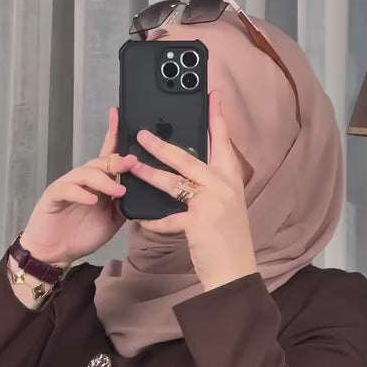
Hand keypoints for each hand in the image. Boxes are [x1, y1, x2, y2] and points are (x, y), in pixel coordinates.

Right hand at [19, 109, 136, 265]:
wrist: (55, 252)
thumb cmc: (82, 234)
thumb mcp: (112, 219)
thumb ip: (124, 203)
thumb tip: (141, 189)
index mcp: (98, 183)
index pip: (108, 154)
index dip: (114, 134)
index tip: (120, 114)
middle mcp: (83, 180)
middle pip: (101, 162)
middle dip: (117, 160)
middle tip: (132, 163)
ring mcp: (68, 186)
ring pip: (86, 173)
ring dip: (104, 180)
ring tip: (117, 189)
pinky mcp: (53, 196)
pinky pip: (68, 189)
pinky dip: (81, 193)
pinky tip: (92, 200)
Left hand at [129, 91, 257, 291]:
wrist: (235, 271)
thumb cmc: (228, 241)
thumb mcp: (226, 208)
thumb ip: (212, 190)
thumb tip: (191, 176)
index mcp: (231, 181)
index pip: (224, 143)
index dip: (218, 119)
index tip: (214, 94)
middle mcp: (223, 187)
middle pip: (188, 159)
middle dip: (162, 146)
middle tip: (142, 134)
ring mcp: (212, 203)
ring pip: (173, 182)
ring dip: (149, 175)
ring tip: (131, 167)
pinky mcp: (198, 222)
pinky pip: (168, 218)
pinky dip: (153, 220)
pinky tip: (141, 219)